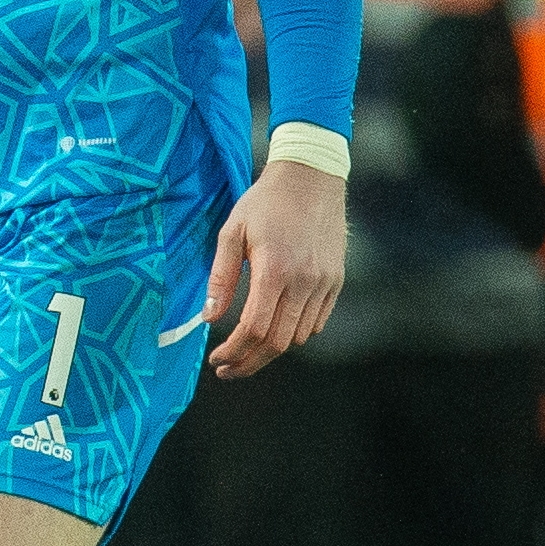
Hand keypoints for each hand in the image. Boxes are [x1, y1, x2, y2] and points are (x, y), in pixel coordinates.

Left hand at [202, 160, 343, 378]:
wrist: (311, 176)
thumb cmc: (266, 202)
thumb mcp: (232, 231)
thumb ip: (221, 278)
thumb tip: (209, 318)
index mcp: (274, 270)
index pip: (254, 329)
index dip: (233, 351)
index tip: (216, 360)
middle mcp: (304, 282)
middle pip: (278, 343)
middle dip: (249, 362)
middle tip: (227, 369)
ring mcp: (324, 283)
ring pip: (298, 337)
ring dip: (271, 350)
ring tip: (247, 349)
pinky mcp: (336, 281)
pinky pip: (317, 322)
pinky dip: (295, 334)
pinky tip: (274, 329)